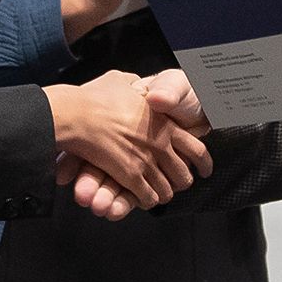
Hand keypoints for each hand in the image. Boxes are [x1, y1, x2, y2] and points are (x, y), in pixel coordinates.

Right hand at [45, 68, 211, 212]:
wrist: (76, 113)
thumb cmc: (95, 97)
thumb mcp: (122, 80)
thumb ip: (137, 86)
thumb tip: (143, 89)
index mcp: (163, 123)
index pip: (195, 148)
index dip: (203, 162)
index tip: (205, 169)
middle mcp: (160, 144)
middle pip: (183, 174)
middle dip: (182, 182)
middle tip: (180, 185)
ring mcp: (146, 161)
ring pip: (166, 189)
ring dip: (163, 194)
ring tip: (161, 195)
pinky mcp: (130, 176)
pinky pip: (147, 196)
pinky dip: (147, 201)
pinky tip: (143, 199)